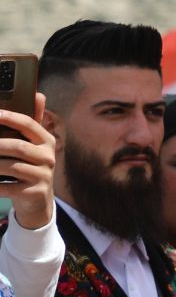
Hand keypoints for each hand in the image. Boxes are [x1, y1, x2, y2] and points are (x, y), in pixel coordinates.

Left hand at [0, 94, 55, 230]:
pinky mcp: (34, 192)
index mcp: (47, 141)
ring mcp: (42, 176)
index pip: (29, 124)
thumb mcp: (34, 145)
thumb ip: (31, 122)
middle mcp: (48, 157)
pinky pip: (7, 187)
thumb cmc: (29, 167)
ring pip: (10, 167)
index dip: (10, 117)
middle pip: (17, 147)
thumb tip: (38, 94)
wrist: (37, 202)